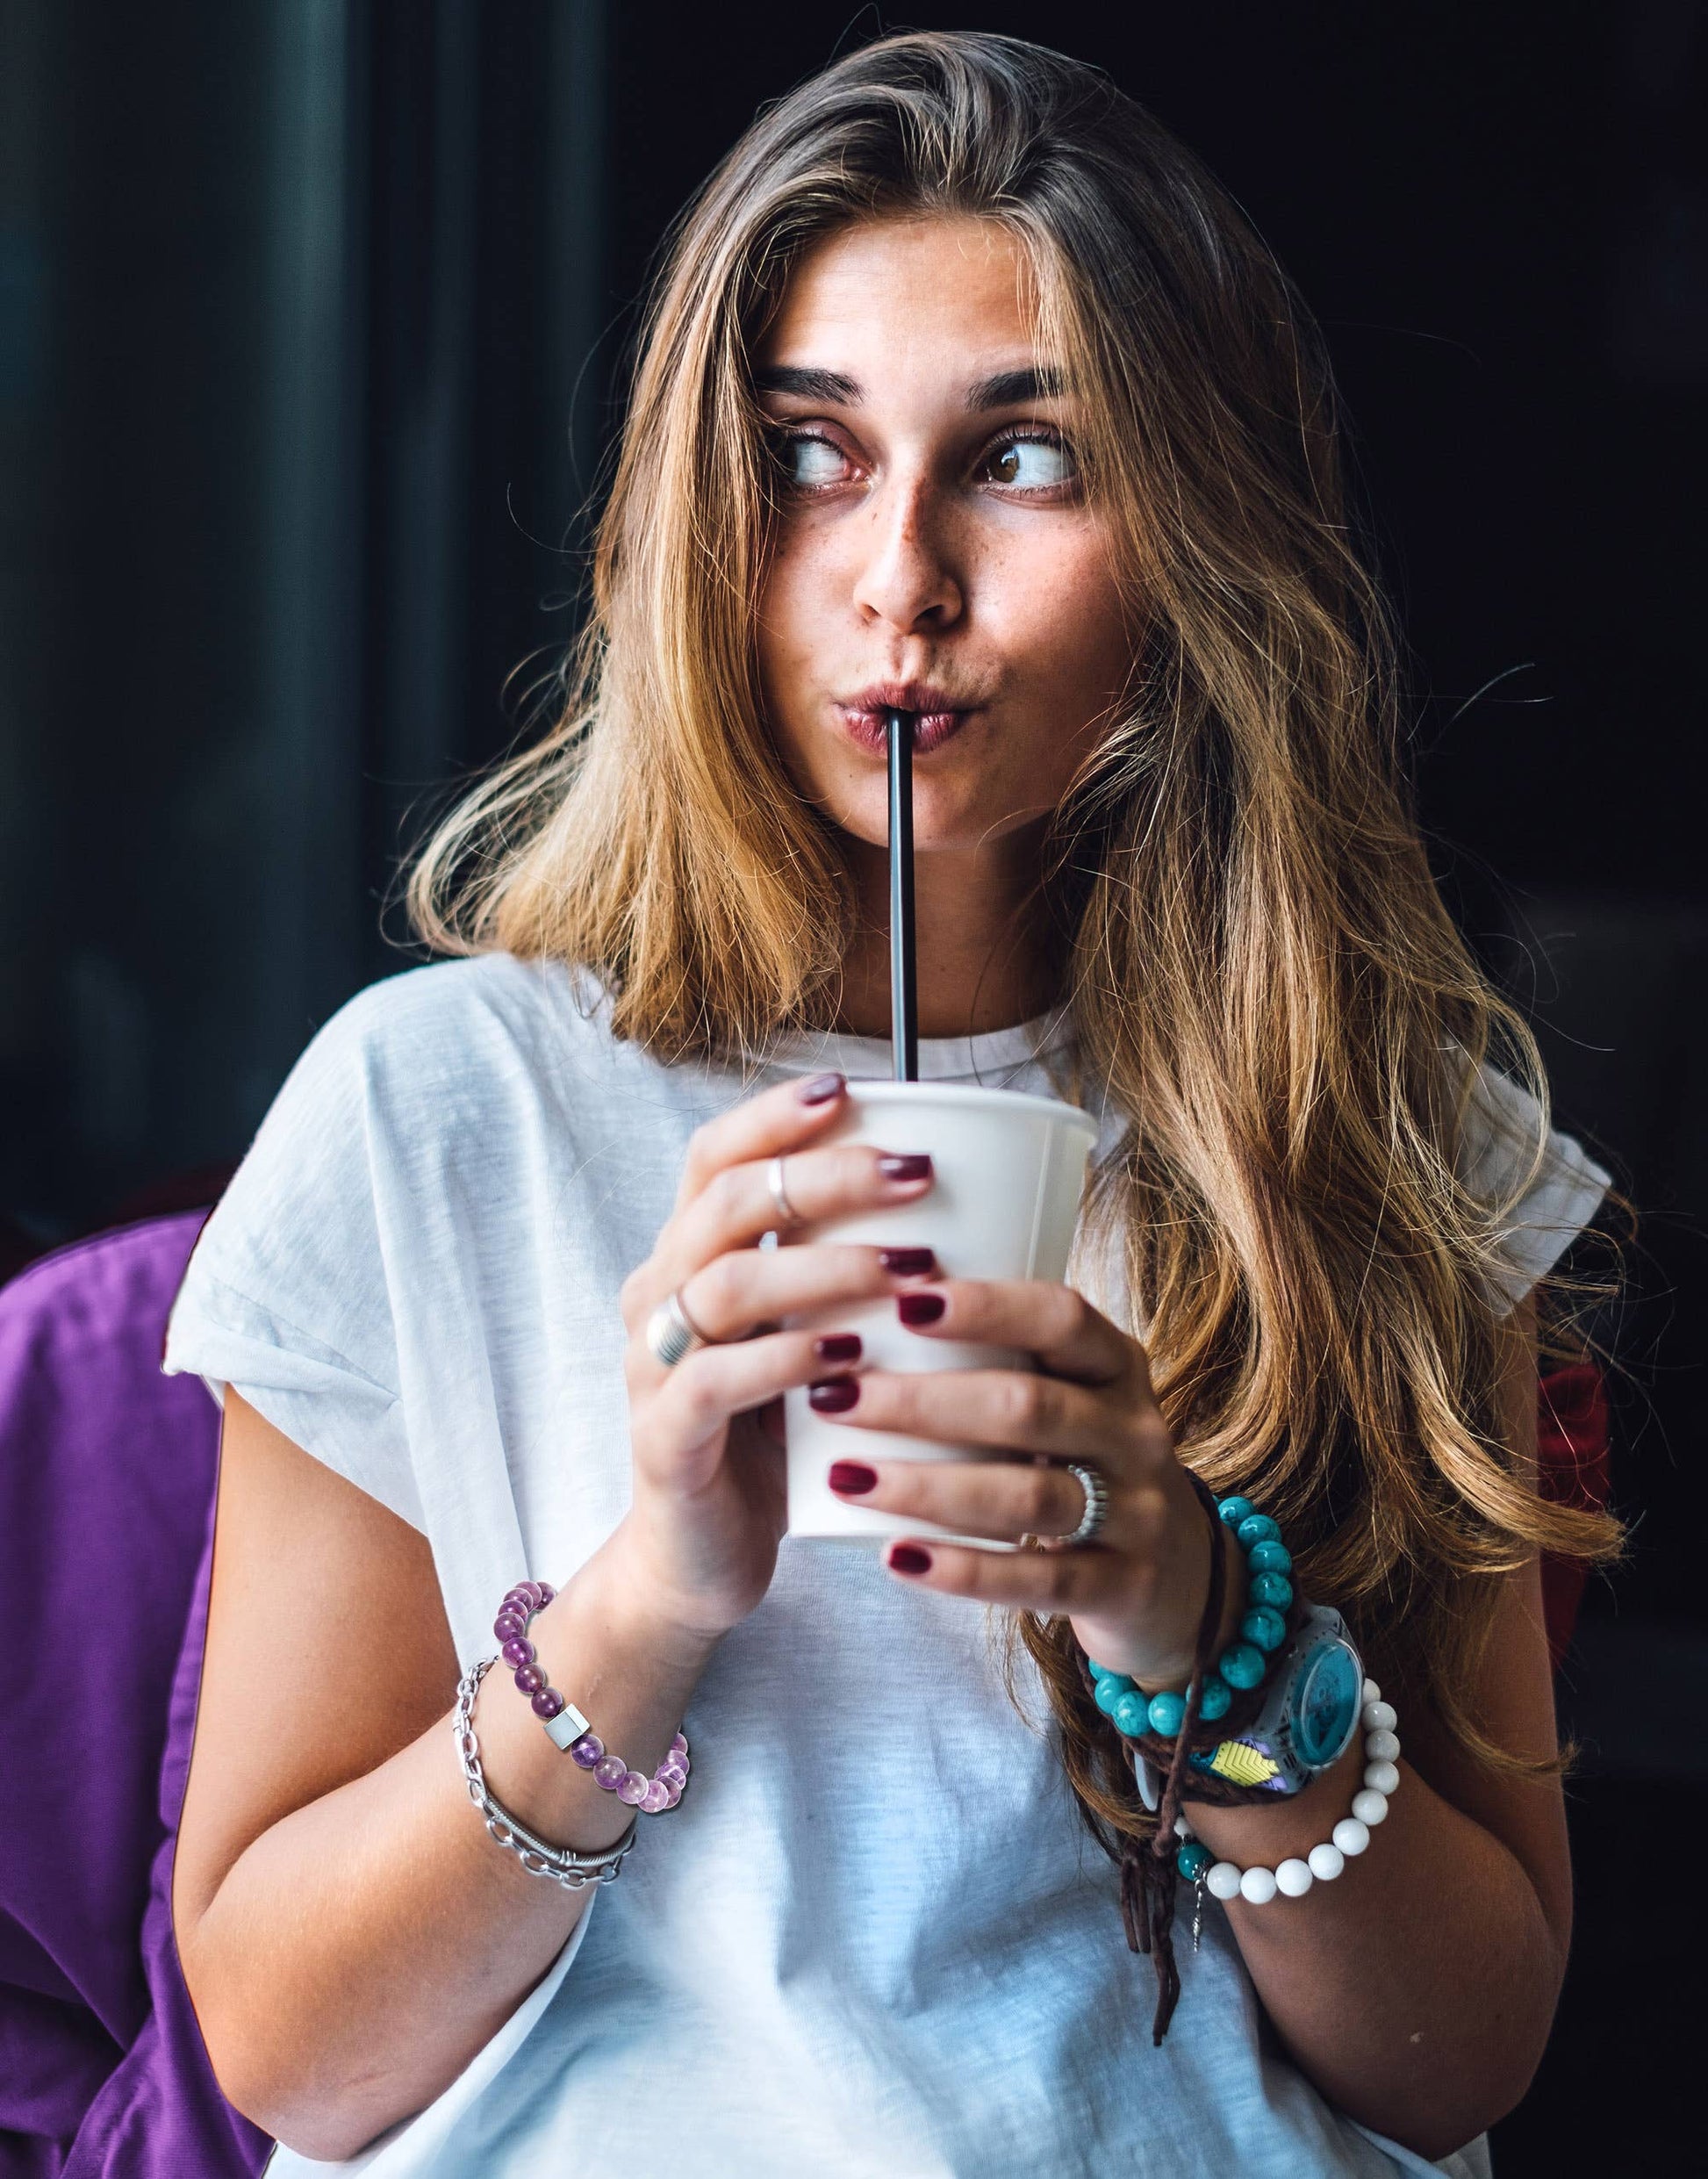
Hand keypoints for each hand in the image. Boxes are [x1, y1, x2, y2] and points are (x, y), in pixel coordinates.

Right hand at [611, 1071, 944, 1645]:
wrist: (701, 1565)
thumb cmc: (774, 1440)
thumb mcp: (809, 1340)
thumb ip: (845, 1276)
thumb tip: (965, 1207)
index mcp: (689, 1261)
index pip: (715, 1159)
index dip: (775, 1116)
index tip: (852, 1091)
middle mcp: (658, 1300)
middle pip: (725, 1205)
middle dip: (826, 1178)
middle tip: (916, 1174)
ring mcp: (652, 1369)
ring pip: (723, 1287)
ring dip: (822, 1267)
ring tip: (907, 1264)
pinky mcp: (663, 1441)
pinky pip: (713, 1382)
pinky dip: (781, 1361)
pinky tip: (845, 1354)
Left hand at [817, 1279, 1239, 1688]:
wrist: (1178, 1575)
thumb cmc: (1082, 1463)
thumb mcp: (1070, 1397)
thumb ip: (997, 1361)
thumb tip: (852, 1318)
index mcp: (1116, 1365)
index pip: (1061, 1317)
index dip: (985, 1306)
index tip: (901, 1300)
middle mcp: (1135, 1432)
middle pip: (1028, 1406)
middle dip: (922, 1401)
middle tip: (834, 1396)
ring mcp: (1136, 1513)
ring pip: (1027, 1495)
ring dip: (928, 1486)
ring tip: (847, 1477)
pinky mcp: (1122, 1587)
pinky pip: (1037, 1580)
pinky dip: (963, 1570)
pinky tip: (899, 1558)